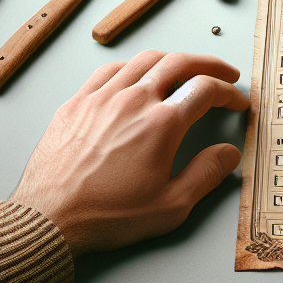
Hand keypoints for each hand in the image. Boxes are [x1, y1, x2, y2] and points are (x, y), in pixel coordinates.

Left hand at [10, 50, 249, 255]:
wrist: (47, 222)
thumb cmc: (104, 217)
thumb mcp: (169, 207)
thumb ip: (206, 175)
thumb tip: (228, 153)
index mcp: (161, 124)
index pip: (206, 90)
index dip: (228, 92)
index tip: (235, 101)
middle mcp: (134, 101)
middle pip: (181, 62)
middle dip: (209, 64)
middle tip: (222, 73)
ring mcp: (103, 97)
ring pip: (146, 59)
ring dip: (173, 59)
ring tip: (184, 67)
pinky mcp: (77, 102)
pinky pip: (110, 69)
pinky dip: (132, 66)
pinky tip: (137, 74)